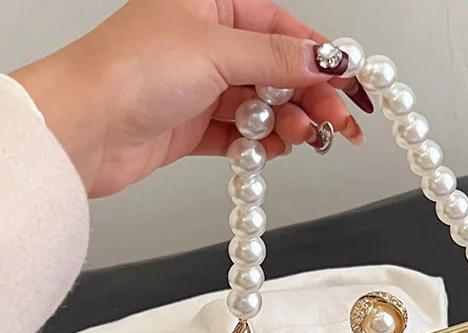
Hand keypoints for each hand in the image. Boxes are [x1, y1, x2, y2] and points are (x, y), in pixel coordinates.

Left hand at [11, 0, 371, 197]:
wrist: (82, 129)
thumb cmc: (129, 71)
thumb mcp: (217, 50)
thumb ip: (278, 58)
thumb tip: (328, 60)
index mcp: (211, 3)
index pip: (283, 28)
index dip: (321, 58)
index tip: (350, 84)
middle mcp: (207, 42)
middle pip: (279, 71)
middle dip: (311, 99)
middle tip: (339, 124)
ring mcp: (201, 86)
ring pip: (264, 105)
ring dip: (289, 124)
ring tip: (301, 138)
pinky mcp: (194, 125)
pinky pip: (243, 134)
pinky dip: (261, 143)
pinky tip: (272, 149)